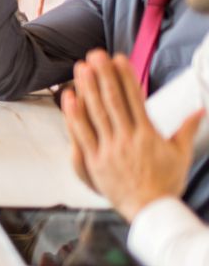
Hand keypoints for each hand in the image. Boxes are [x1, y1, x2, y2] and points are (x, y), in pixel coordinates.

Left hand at [61, 50, 202, 221]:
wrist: (152, 210)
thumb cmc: (166, 183)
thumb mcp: (181, 154)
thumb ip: (186, 129)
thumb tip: (200, 110)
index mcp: (147, 134)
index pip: (135, 98)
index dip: (125, 77)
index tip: (119, 59)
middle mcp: (126, 138)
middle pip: (113, 101)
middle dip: (104, 75)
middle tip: (95, 55)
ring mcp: (108, 149)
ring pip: (95, 113)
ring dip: (87, 88)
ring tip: (81, 68)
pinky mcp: (94, 161)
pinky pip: (82, 135)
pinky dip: (74, 116)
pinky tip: (69, 98)